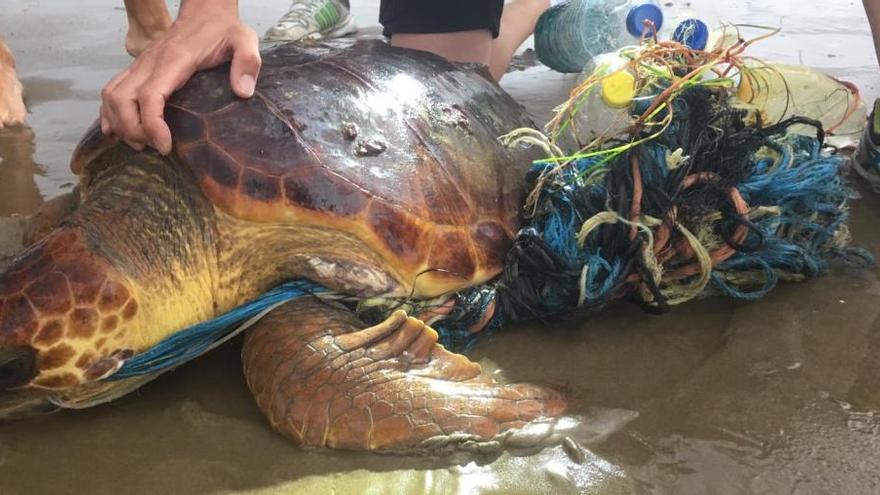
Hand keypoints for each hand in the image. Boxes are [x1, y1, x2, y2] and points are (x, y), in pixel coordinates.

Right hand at [100, 11, 259, 154]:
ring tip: (141, 144)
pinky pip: (112, 91)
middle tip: (155, 148)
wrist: (205, 14)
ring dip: (120, 124)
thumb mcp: (244, 40)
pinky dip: (111, 113)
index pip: (150, 96)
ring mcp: (140, 66)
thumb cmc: (224, 30)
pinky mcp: (138, 70)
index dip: (152, 125)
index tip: (165, 147)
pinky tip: (119, 132)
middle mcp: (150, 63)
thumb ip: (247, 61)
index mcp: (174, 61)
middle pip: (122, 100)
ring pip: (111, 96)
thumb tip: (243, 92)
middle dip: (132, 130)